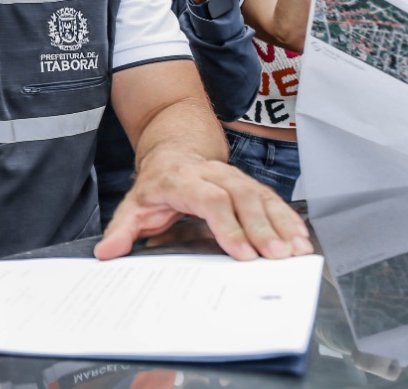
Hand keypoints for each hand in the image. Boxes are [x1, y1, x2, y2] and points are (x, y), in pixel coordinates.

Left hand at [95, 152, 312, 261]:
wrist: (174, 150)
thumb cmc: (156, 184)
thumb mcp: (134, 205)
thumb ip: (122, 230)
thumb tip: (106, 252)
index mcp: (181, 179)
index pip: (208, 199)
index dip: (227, 224)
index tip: (242, 252)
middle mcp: (212, 174)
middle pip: (241, 197)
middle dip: (261, 228)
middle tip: (276, 257)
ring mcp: (234, 176)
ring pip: (261, 196)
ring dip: (281, 224)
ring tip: (297, 251)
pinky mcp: (250, 184)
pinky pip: (273, 199)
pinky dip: (289, 219)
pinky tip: (301, 239)